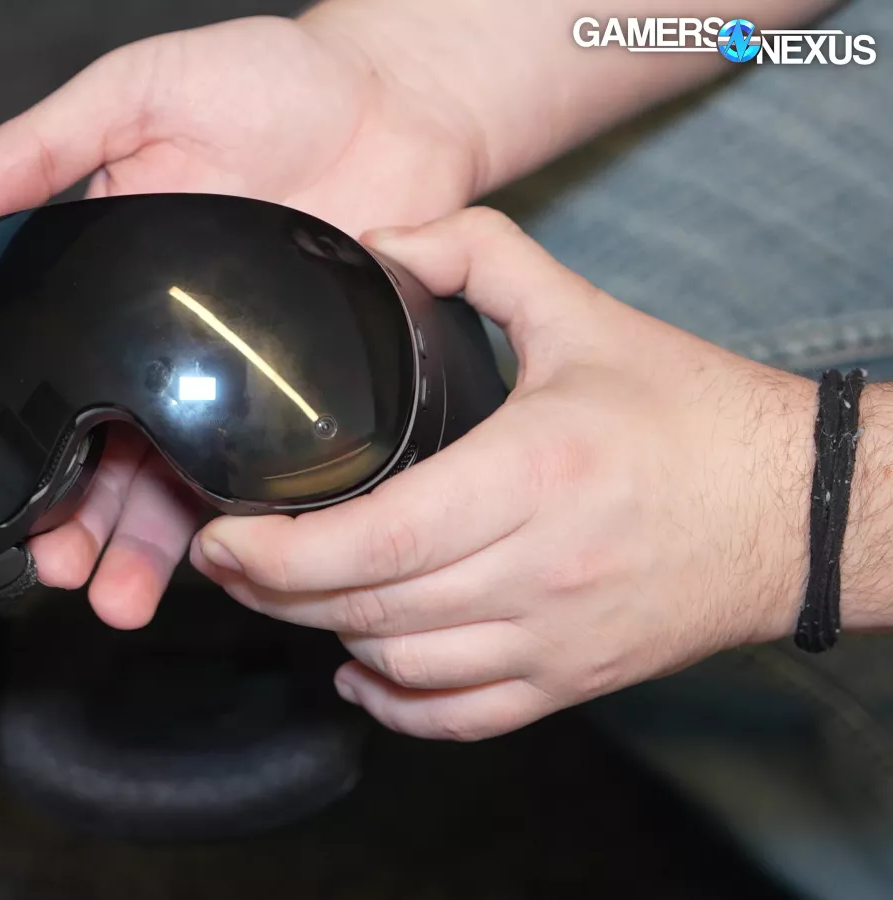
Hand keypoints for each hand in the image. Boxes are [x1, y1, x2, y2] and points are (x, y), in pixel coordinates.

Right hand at [0, 14, 490, 625]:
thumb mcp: (139, 92)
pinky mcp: (318, 392)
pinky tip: (234, 560)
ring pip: (191, 484)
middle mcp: (174, 350)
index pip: (62, 390)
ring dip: (155, 548)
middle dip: (87, 528)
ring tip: (124, 598)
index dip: (36, 457)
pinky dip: (254, 520)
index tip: (19, 515)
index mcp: (120, 294)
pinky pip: (279, 472)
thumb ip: (43, 144)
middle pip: (117, 457)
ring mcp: (246, 378)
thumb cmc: (267, 83)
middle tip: (73, 578)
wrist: (397, 97)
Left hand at [189, 207, 816, 740]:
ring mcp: (553, 637)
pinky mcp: (571, 679)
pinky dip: (397, 704)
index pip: (374, 541)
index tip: (221, 537)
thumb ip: (480, 255)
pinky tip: (359, 671)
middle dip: (274, 592)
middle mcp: (538, 568)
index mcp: (531, 473)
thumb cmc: (693, 413)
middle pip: (367, 608)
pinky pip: (461, 718)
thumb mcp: (584, 314)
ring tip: (287, 593)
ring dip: (326, 634)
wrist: (801, 507)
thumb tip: (381, 241)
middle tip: (226, 560)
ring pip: (402, 664)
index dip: (277, 554)